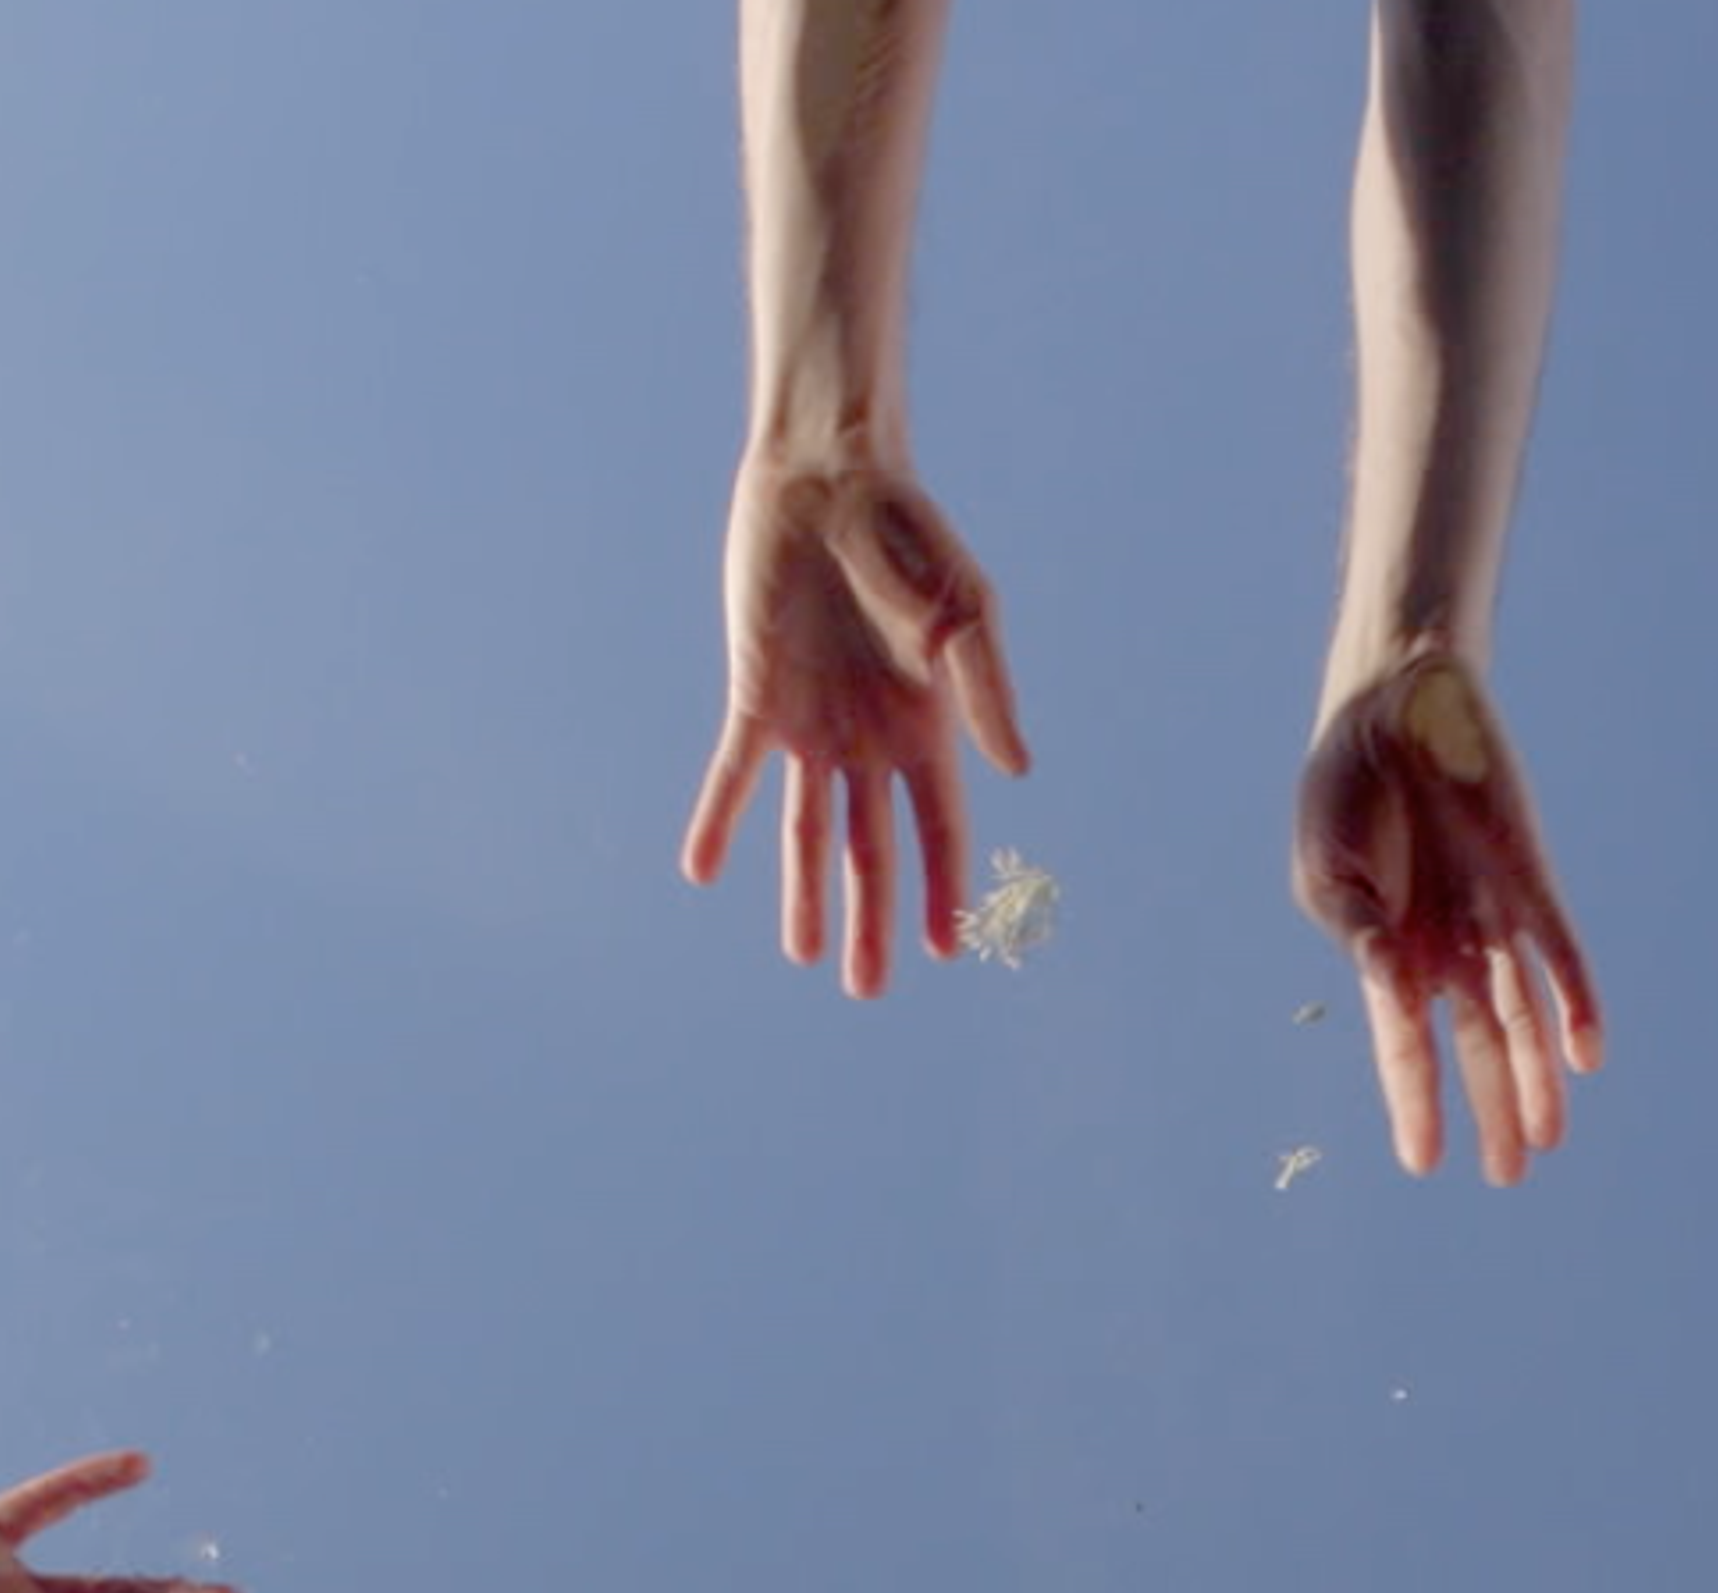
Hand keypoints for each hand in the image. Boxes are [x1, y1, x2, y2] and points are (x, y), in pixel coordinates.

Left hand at [681, 453, 1029, 994]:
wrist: (830, 475)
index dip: (942, 888)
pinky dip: (720, 819)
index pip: (938, 828)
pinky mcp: (757, 695)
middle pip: (871, 850)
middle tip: (867, 991)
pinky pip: (734, 773)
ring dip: (805, 895)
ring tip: (804, 956)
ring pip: (808, 830)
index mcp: (929, 728)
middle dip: (872, 920)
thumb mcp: (965, 610)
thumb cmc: (910, 535)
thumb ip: (985, 688)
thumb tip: (1015, 771)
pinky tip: (702, 868)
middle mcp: (872, 740)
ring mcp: (813, 723)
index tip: (944, 949)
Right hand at [1292, 648, 1599, 1184]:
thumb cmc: (1346, 789)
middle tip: (1508, 1174)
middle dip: (1493, 1110)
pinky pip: (1558, 950)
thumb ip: (1357, 933)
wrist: (1392, 701)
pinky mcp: (1530, 878)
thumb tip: (1390, 989)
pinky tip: (1587, 1052)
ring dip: (1537, 1076)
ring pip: (1523, 1014)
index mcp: (1390, 954)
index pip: (1405, 1045)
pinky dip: (1574, 999)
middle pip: (1479, 1044)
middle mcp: (1448, 946)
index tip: (1423, 1164)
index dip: (1415, 1103)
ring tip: (1547, 1139)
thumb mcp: (1327, 870)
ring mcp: (1492, 916)